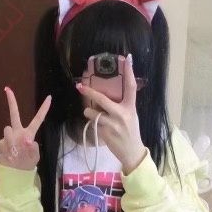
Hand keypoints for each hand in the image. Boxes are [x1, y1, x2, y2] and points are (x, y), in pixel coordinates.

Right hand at [0, 87, 51, 170]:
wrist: (14, 172)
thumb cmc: (27, 163)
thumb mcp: (34, 157)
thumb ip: (33, 148)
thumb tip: (27, 140)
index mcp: (29, 133)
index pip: (38, 119)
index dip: (44, 109)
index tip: (50, 97)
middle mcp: (18, 132)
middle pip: (14, 114)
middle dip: (11, 102)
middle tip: (7, 89)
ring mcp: (9, 137)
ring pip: (7, 130)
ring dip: (11, 141)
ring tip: (14, 154)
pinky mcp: (0, 143)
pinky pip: (3, 143)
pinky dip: (6, 151)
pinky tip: (9, 157)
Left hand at [76, 54, 147, 173]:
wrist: (132, 152)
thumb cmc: (130, 132)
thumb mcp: (131, 116)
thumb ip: (122, 106)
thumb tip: (107, 94)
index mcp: (131, 107)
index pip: (131, 86)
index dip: (129, 71)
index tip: (127, 58)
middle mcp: (122, 114)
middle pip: (103, 99)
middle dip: (89, 93)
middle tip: (80, 87)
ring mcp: (113, 124)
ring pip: (93, 113)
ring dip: (89, 112)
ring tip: (90, 113)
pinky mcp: (105, 133)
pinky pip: (94, 123)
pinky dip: (92, 122)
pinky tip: (97, 126)